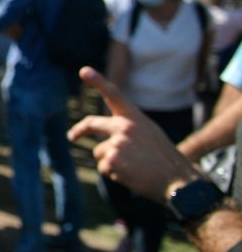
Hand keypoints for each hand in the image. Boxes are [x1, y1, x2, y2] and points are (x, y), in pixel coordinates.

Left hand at [68, 67, 201, 202]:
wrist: (178, 181)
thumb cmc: (165, 159)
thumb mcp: (150, 133)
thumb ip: (129, 128)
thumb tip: (107, 135)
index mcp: (135, 117)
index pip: (114, 94)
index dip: (97, 81)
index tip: (84, 70)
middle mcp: (124, 126)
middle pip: (92, 123)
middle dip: (79, 130)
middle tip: (72, 136)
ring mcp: (117, 143)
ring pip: (99, 152)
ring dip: (110, 162)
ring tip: (133, 167)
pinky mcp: (112, 160)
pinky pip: (104, 168)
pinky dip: (114, 174)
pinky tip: (132, 176)